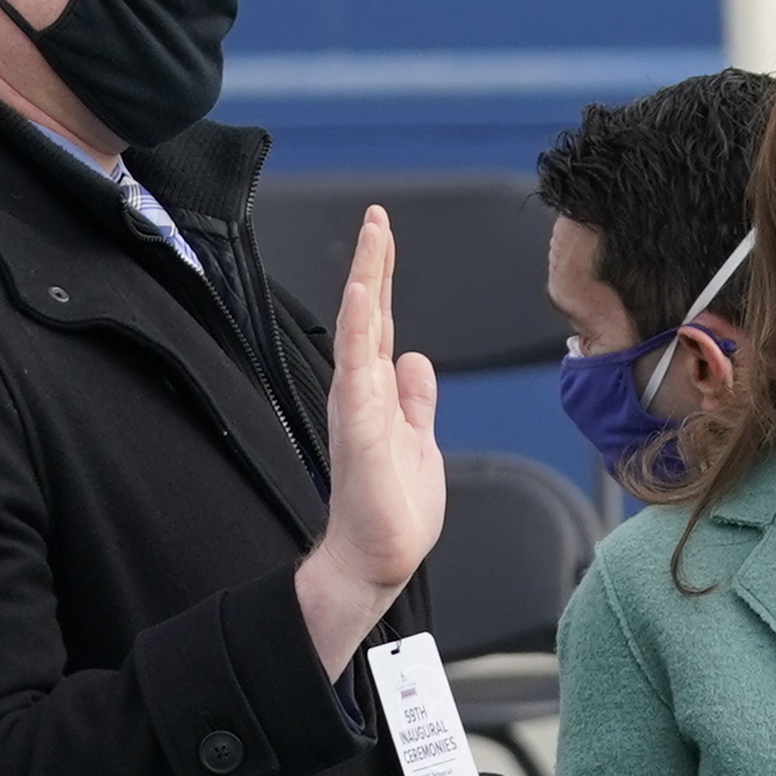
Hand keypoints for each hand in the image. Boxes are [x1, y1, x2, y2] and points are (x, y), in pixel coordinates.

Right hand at [293, 205, 451, 674]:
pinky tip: (365, 300)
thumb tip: (416, 358)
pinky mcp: (362, 431)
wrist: (378, 558)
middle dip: (372, 265)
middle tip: (377, 217)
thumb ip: (415, 399)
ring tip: (373, 240)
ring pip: (358, 333)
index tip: (383, 233)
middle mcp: (362, 393)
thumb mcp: (418, 439)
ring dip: (366, 286)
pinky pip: (357, 373)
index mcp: (377, 393)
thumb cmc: (393, 508)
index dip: (383, 278)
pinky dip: (360, 335)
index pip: (380, 322)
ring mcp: (359, 409)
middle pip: (365, 315)